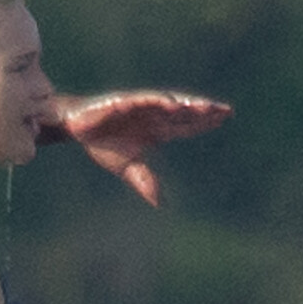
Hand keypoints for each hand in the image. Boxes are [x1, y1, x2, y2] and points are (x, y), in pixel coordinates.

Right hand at [57, 91, 231, 206]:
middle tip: (225, 111)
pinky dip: (157, 101)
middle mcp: (153, 115)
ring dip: (186, 105)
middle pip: (184, 113)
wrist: (77, 127)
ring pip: (169, 104)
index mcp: (157, 129)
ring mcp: (140, 106)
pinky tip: (172, 104)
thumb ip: (144, 181)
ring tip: (204, 107)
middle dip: (203, 111)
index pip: (187, 125)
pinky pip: (142, 100)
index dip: (205, 122)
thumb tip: (159, 203)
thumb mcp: (126, 167)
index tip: (225, 118)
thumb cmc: (104, 143)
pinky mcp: (123, 102)